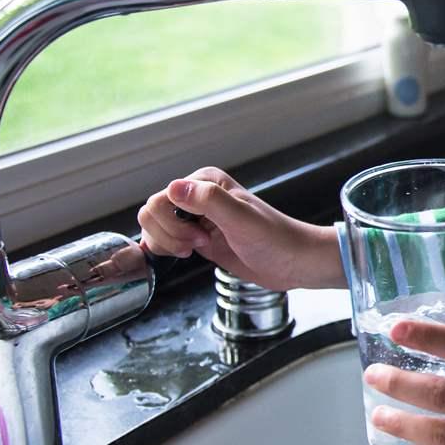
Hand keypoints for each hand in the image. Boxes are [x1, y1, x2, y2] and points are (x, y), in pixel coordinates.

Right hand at [137, 166, 343, 289]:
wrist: (293, 262)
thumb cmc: (275, 239)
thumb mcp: (242, 219)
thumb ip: (209, 201)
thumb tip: (174, 187)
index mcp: (205, 182)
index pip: (160, 199)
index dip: (173, 223)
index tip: (201, 235)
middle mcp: (197, 196)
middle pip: (151, 213)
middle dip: (168, 234)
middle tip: (198, 244)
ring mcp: (195, 218)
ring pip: (153, 227)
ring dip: (167, 243)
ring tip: (196, 249)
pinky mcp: (196, 238)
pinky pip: (163, 240)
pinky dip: (166, 249)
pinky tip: (186, 254)